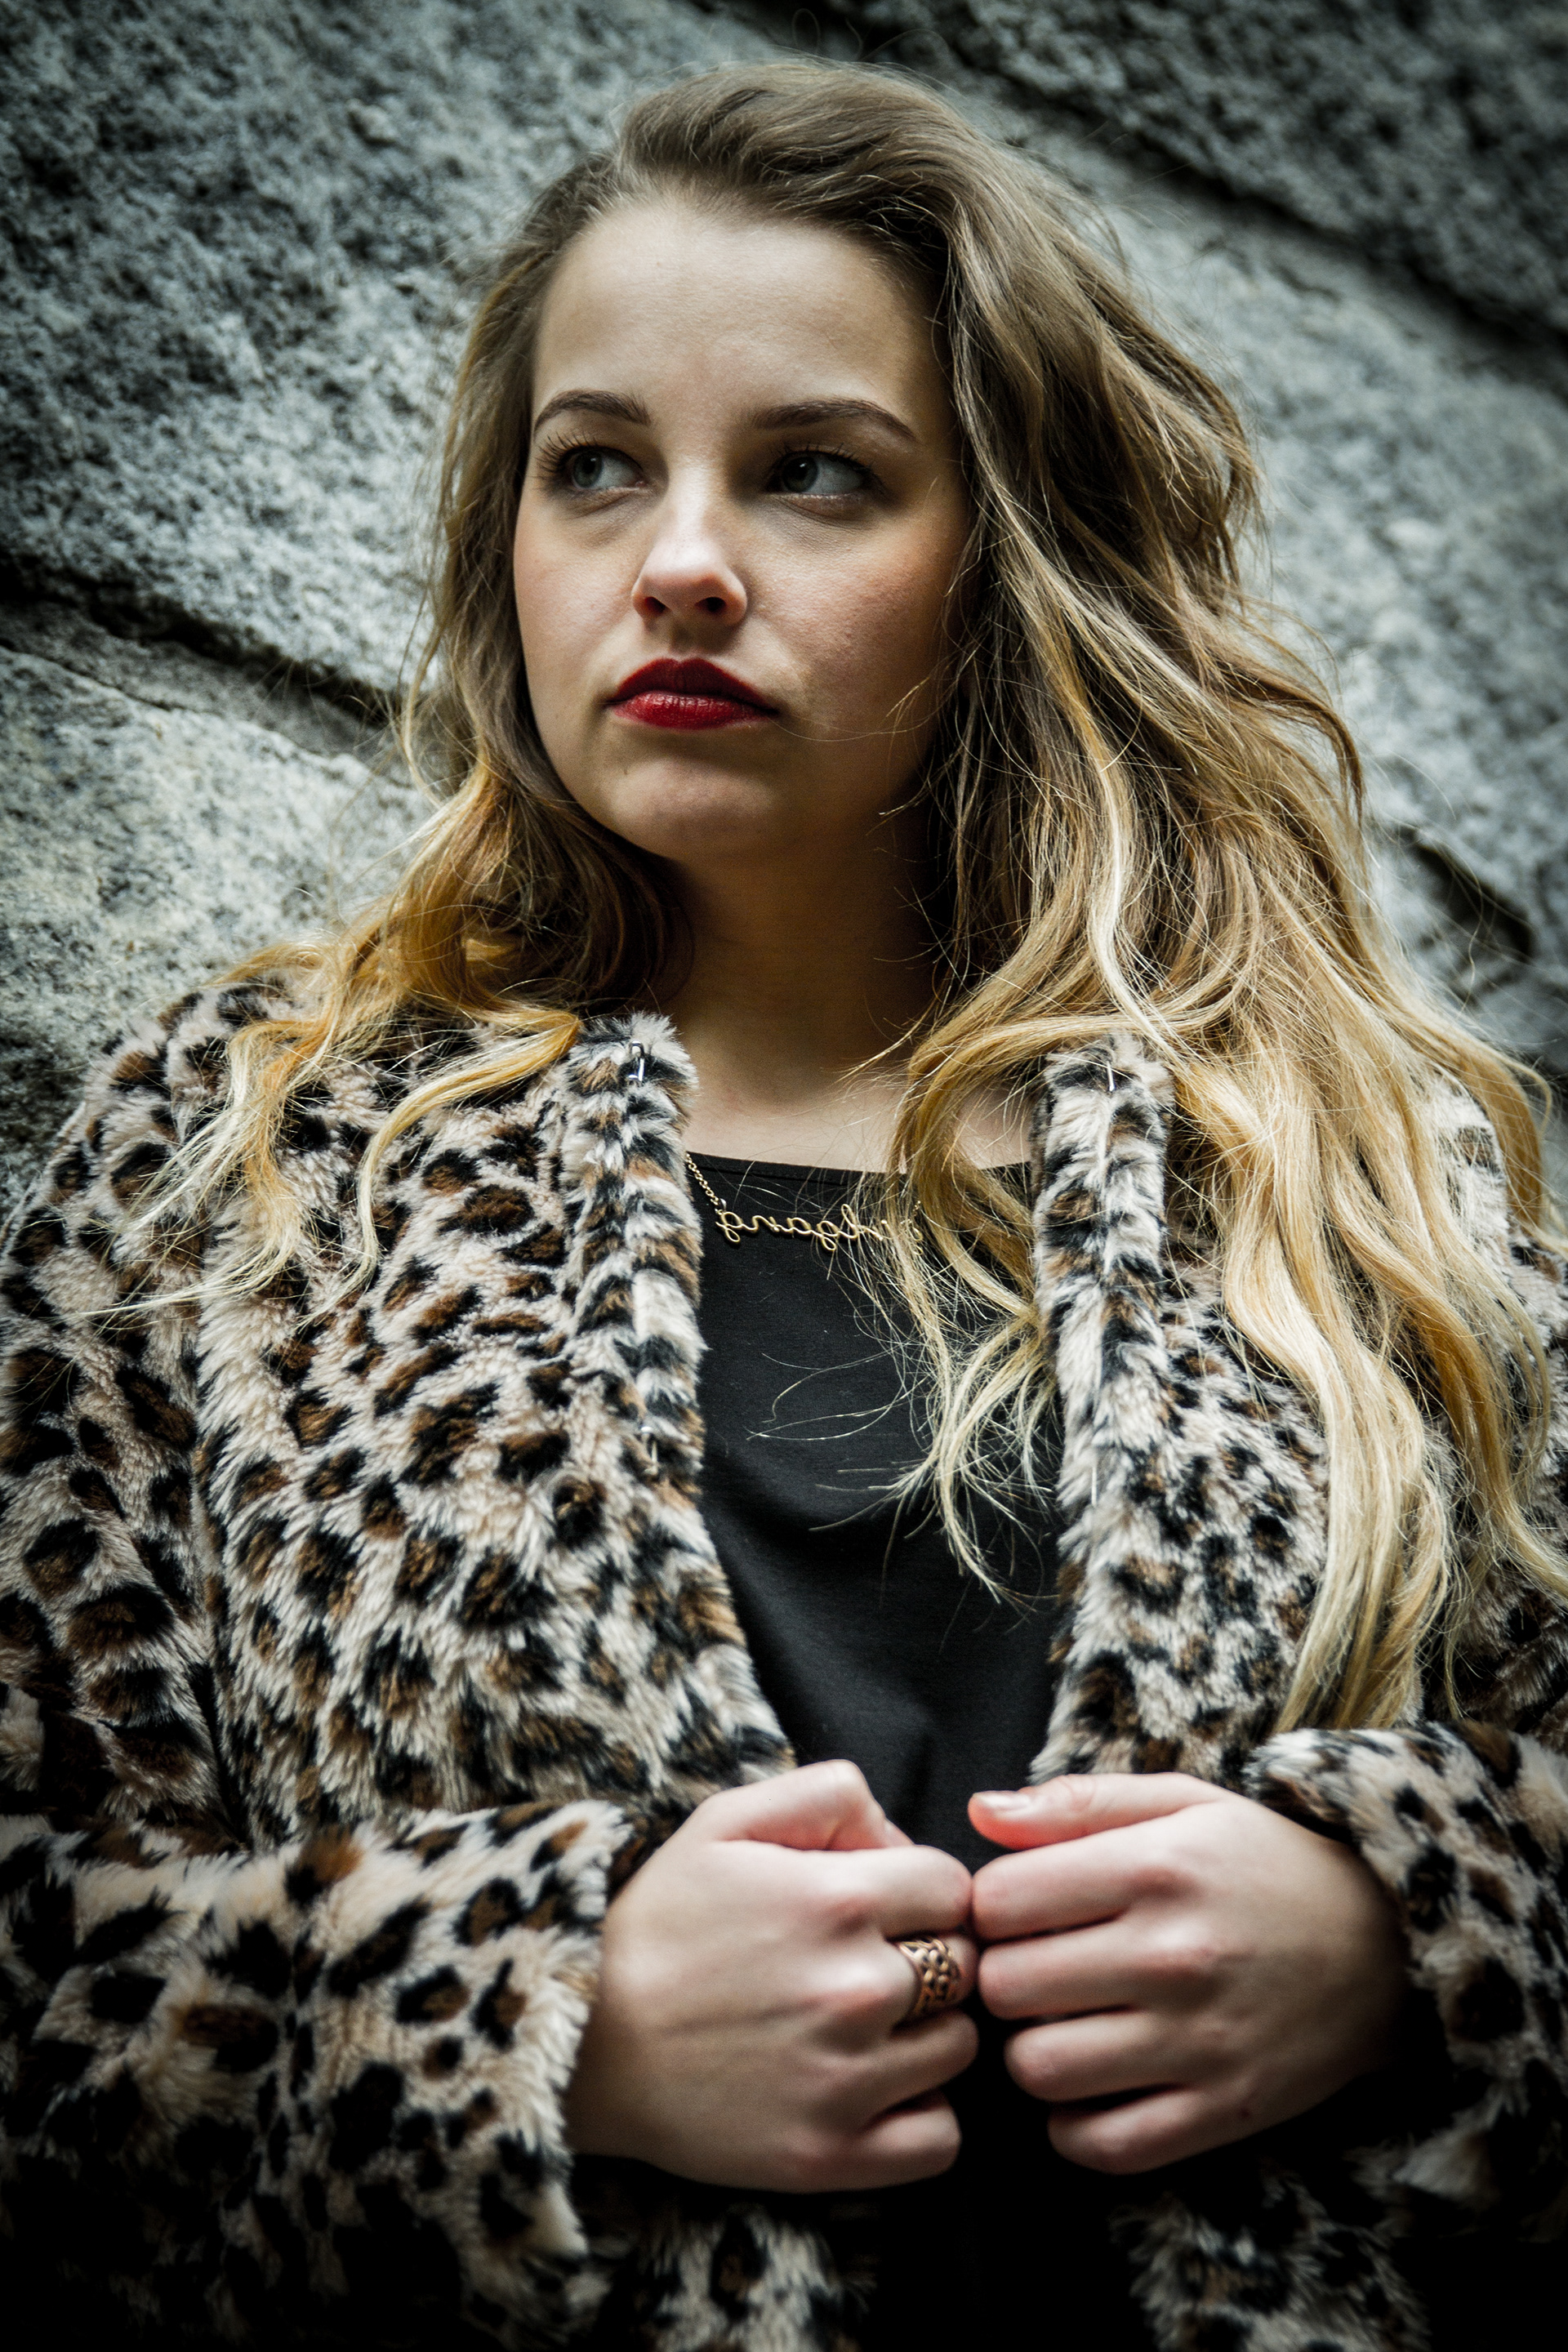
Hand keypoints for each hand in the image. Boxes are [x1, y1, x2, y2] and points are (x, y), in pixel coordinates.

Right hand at [566, 1761, 977, 2192]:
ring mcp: (848, 2079)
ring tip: (866, 2026)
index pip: (956, 1887)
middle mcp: (857, 1988)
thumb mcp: (726, 1820)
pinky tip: (877, 2090)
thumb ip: (827, 1795)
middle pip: (967, 1965)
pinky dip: (923, 2116)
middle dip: (932, 1955)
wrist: (578, 2039)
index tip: (887, 1906)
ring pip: (961, 2048)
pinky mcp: (831, 2155)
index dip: (924, 1891)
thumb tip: (897, 1833)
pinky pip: (940, 2138)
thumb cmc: (656, 1922)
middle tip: (873, 1964)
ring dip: (928, 2033)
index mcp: (839, 1899)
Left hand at [969, 1774, 1405, 2174]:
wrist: (1389, 1945)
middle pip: (1007, 1987)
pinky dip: (1074, 2125)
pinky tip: (1092, 2085)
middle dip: (1005, 1975)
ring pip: (1039, 2069)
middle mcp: (1173, 1956)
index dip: (990, 1906)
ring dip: (1033, 2048)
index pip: (998, 1901)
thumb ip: (1077, 1803)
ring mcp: (1199, 2042)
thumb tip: (980, 1812)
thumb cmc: (1265, 1863)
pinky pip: (1101, 2145)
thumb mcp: (1182, 1802)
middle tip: (1037, 1966)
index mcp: (1154, 1868)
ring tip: (1064, 2022)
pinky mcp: (1223, 2110)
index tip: (1018, 1909)